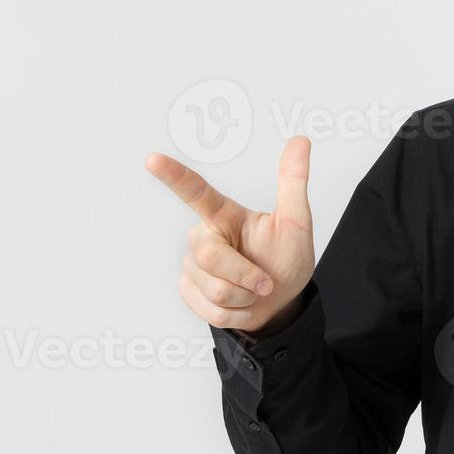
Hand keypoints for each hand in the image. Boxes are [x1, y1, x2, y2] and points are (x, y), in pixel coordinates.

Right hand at [146, 136, 315, 334]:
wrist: (280, 303)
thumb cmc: (286, 260)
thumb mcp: (297, 222)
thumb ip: (293, 181)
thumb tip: (301, 140)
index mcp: (225, 215)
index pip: (196, 193)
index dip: (174, 176)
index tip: (153, 160)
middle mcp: (203, 237)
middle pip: (209, 256)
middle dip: (245, 275)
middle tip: (265, 281)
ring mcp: (193, 265)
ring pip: (213, 289)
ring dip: (244, 297)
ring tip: (253, 291)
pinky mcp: (188, 290)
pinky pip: (211, 311)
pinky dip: (236, 314)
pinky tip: (241, 304)